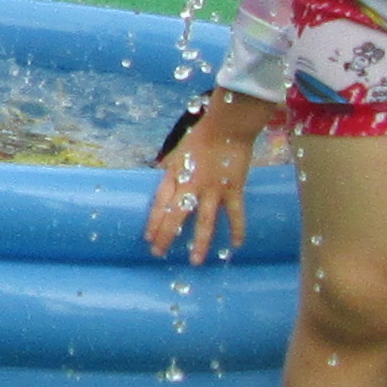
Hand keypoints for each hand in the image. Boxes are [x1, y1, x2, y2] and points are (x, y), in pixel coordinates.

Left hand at [142, 101, 265, 261]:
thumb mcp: (178, 153)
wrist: (228, 125)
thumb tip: (162, 178)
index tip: (148, 238)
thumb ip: (171, 169)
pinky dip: (237, 230)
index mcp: (175, 175)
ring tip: (195, 261)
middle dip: (166, 236)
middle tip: (159, 253)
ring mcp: (213, 189)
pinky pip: (236, 214)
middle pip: (176, 215)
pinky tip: (236, 246)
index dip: (154, 221)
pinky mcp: (234, 189)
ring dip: (199, 243)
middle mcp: (191, 185)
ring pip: (204, 221)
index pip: (160, 203)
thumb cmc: (202, 137)